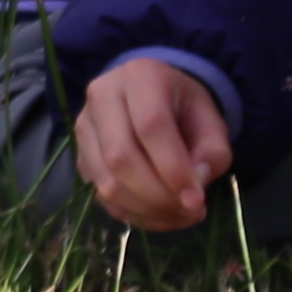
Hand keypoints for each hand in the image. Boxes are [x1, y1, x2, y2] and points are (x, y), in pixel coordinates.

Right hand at [71, 56, 234, 234]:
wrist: (151, 95)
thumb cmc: (184, 108)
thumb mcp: (212, 121)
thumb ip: (212, 152)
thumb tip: (194, 186)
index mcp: (140, 77)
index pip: (151, 126)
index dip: (173, 168)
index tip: (197, 199)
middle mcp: (102, 96)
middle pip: (121, 156)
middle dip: (158, 195)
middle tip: (190, 211)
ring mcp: (84, 126)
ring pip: (106, 180)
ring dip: (145, 208)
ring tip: (178, 214)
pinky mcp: (79, 153)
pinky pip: (99, 194)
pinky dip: (131, 213)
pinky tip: (158, 213)